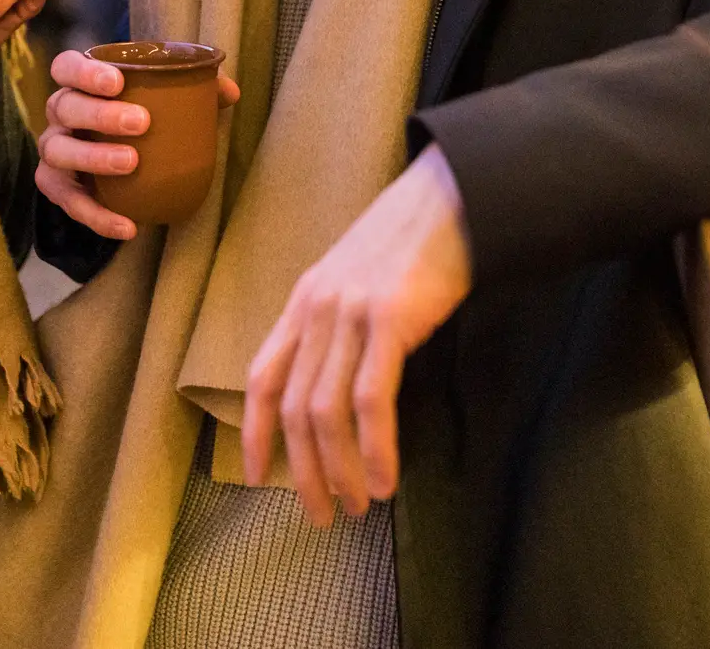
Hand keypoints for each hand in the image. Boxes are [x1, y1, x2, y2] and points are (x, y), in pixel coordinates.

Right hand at [35, 48, 239, 240]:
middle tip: (141, 122)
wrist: (121, 164)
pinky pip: (68, 203)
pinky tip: (128, 226)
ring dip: (94, 157)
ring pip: (58, 151)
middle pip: (65, 107)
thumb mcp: (166, 100)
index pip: (67, 67)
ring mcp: (55, 150)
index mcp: (81, 84)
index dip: (86, 72)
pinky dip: (97, 216)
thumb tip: (229, 91)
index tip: (117, 82)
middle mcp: (60, 113)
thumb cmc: (144, 118)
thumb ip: (196, 89)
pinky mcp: (58, 187)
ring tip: (131, 163)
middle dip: (100, 114)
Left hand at [241, 144, 472, 525]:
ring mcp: (351, 312)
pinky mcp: (390, 318)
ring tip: (357, 506)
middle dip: (303, 471)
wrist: (455, 193)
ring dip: (339, 470)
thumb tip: (339, 385)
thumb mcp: (358, 277)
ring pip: (326, 412)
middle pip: (293, 408)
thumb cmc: (415, 240)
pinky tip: (385, 478)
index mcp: (305, 300)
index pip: (263, 376)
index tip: (257, 478)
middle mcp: (318, 307)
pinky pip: (371, 399)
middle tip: (320, 515)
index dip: (254, 433)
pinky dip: (374, 447)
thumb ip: (339, 322)